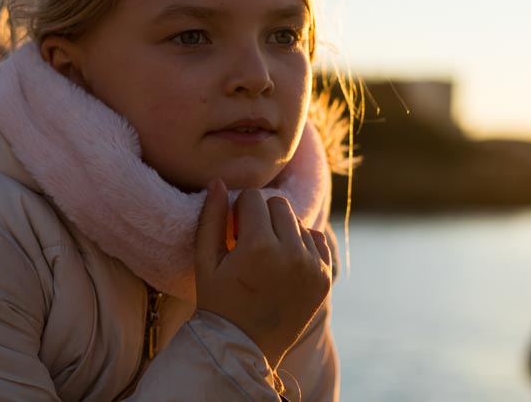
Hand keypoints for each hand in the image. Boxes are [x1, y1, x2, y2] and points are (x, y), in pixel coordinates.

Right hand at [195, 179, 331, 368]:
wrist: (244, 349)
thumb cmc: (218, 303)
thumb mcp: (205, 261)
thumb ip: (211, 218)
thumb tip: (218, 182)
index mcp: (258, 246)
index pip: (253, 198)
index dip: (240, 211)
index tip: (234, 232)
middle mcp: (290, 253)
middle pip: (279, 205)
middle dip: (262, 216)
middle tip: (250, 242)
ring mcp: (312, 266)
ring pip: (298, 222)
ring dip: (282, 230)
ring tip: (267, 257)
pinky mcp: (324, 278)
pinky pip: (317, 240)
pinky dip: (302, 244)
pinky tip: (285, 262)